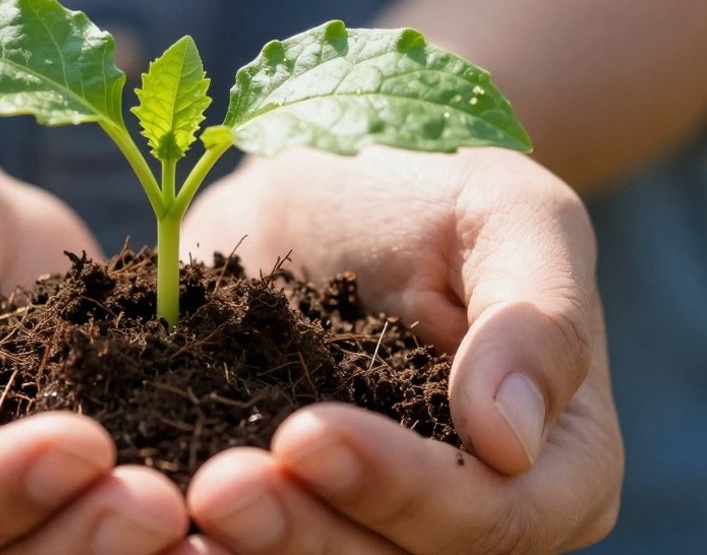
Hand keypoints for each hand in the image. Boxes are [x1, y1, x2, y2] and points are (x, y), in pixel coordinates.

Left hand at [180, 147, 622, 553]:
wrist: (330, 187)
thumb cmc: (437, 189)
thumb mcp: (510, 214)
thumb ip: (535, 316)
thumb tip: (510, 441)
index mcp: (555, 465)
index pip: (492, 514)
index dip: (402, 489)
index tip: (306, 432)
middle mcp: (471, 515)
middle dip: (306, 533)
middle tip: (219, 486)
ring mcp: (377, 518)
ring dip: (252, 549)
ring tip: (182, 504)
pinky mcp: (295, 504)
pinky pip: (258, 540)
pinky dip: (208, 539)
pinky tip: (151, 514)